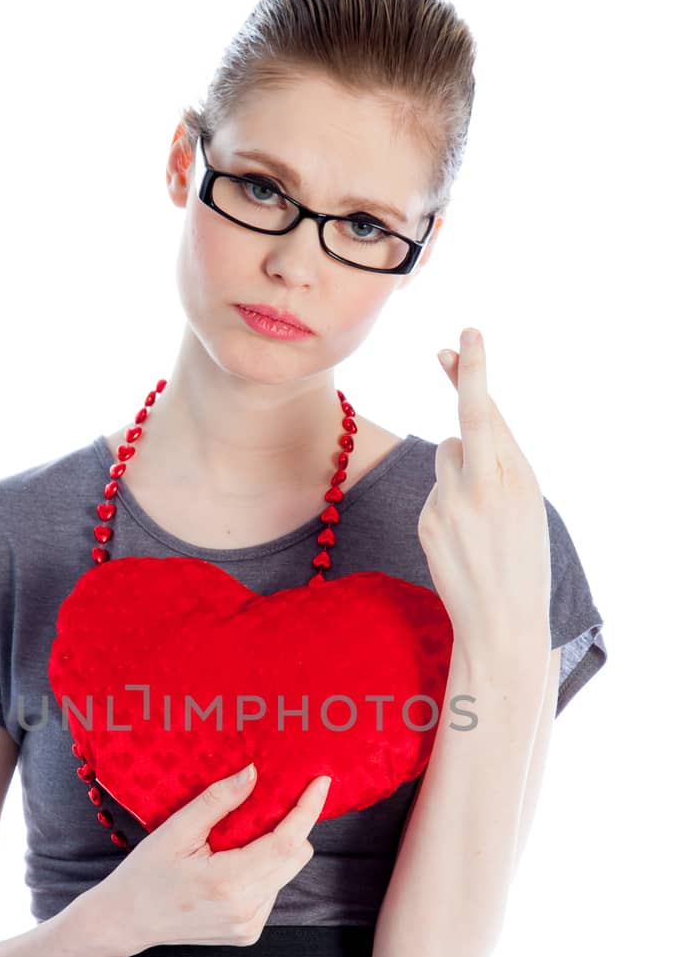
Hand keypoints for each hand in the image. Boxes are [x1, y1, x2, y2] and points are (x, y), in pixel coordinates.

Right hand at [89, 764, 330, 955]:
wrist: (125, 921)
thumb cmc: (145, 874)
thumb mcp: (176, 830)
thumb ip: (218, 801)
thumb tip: (254, 773)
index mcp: (229, 883)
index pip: (287, 842)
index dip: (308, 809)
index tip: (320, 782)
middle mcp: (246, 910)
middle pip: (296, 857)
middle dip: (291, 827)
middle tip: (266, 807)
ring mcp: (249, 926)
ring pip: (285, 874)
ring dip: (275, 851)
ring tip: (236, 843)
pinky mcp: (248, 934)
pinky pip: (272, 892)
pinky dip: (261, 873)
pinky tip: (230, 870)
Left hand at [419, 327, 551, 653]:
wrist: (501, 622)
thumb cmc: (523, 558)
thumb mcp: (528, 504)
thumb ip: (500, 461)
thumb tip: (458, 430)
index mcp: (517, 480)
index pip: (488, 415)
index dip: (473, 372)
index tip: (467, 334)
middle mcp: (480, 488)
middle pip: (464, 419)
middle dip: (461, 378)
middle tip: (447, 347)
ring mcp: (448, 505)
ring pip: (447, 455)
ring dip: (460, 468)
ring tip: (481, 514)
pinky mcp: (427, 523)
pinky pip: (437, 488)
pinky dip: (449, 499)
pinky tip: (463, 534)